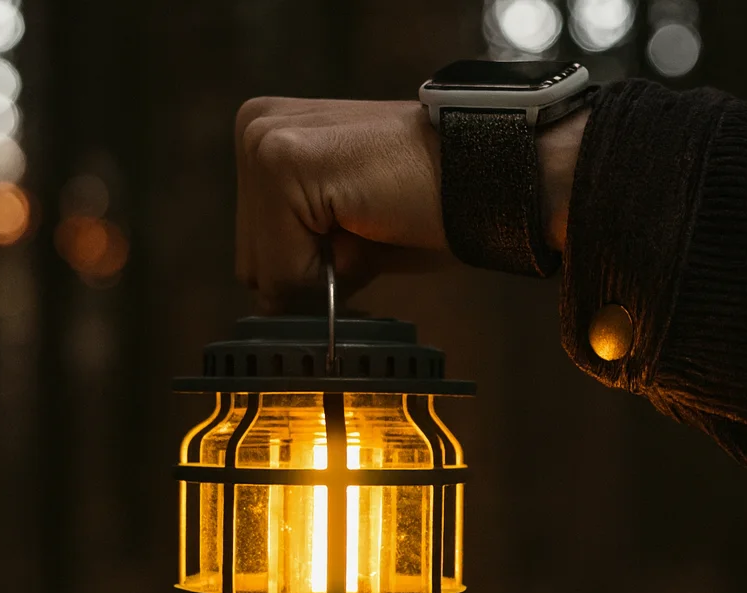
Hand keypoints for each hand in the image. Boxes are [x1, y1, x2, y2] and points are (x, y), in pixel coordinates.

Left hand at [234, 97, 588, 311]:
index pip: (256, 254)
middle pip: (252, 265)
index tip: (364, 227)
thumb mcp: (348, 233)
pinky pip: (284, 270)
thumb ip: (303, 257)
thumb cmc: (432, 203)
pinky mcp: (282, 160)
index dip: (314, 270)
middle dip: (314, 273)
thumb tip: (276, 310)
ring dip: (326, 272)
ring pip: (265, 272)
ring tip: (373, 218)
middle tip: (372, 224)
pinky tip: (371, 219)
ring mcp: (264, 140)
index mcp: (268, 137)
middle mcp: (256, 127)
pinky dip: (332, 271)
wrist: (494, 175)